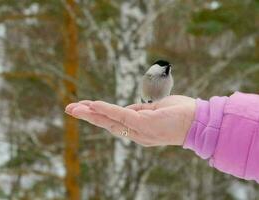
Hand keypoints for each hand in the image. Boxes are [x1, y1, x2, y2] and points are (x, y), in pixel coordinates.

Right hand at [65, 95, 195, 146]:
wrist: (201, 122)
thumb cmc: (181, 114)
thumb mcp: (156, 110)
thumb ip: (140, 111)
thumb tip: (127, 109)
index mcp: (138, 131)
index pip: (113, 122)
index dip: (98, 115)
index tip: (83, 108)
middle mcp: (135, 135)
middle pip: (106, 123)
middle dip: (87, 116)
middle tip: (68, 109)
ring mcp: (139, 131)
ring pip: (109, 120)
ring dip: (90, 113)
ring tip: (73, 108)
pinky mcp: (143, 125)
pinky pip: (120, 116)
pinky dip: (105, 110)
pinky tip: (92, 105)